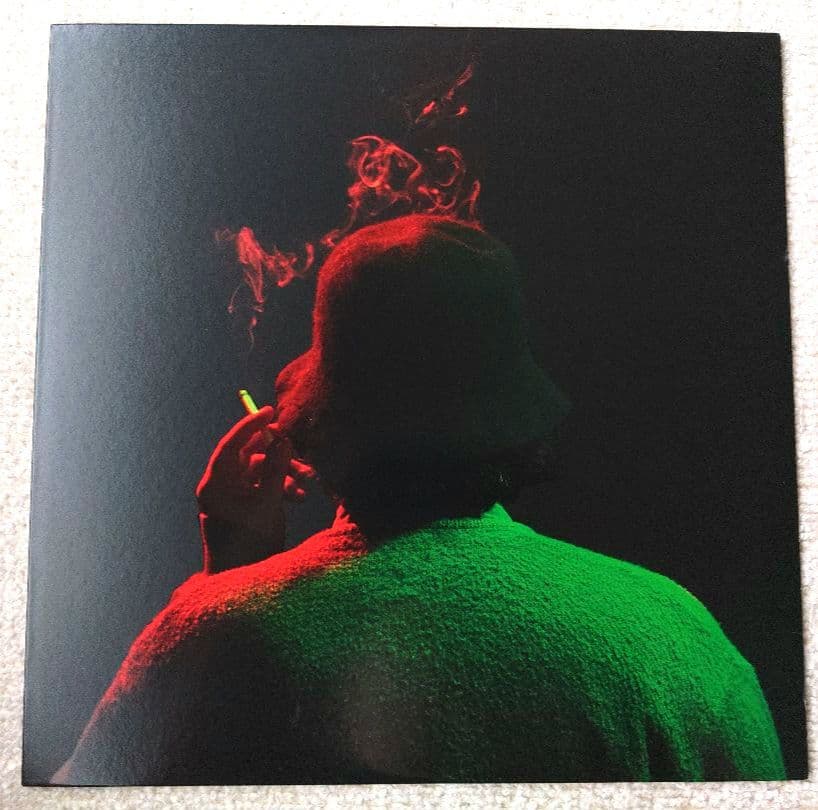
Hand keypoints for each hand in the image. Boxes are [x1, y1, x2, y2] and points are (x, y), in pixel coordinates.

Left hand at [195, 406, 314, 571]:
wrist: (244, 582)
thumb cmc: (249, 546)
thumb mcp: (266, 506)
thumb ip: (275, 471)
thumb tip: (283, 442)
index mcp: (215, 485)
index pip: (230, 445)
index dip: (250, 426)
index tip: (269, 412)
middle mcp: (221, 487)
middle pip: (248, 455)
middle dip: (276, 453)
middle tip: (299, 449)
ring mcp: (234, 496)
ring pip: (262, 470)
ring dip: (285, 473)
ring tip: (307, 482)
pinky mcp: (247, 505)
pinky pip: (266, 485)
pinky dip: (283, 487)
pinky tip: (299, 497)